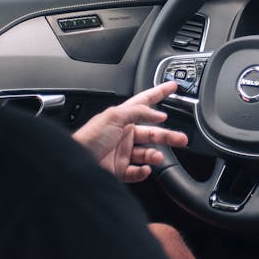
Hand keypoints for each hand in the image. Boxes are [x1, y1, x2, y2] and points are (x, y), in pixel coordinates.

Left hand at [73, 81, 188, 182]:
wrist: (76, 163)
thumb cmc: (89, 137)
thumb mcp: (114, 116)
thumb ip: (138, 112)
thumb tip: (158, 114)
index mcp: (122, 117)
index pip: (144, 101)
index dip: (159, 93)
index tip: (173, 87)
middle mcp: (124, 134)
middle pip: (152, 132)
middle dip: (168, 135)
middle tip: (181, 138)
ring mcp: (122, 152)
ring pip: (147, 153)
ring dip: (155, 156)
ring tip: (158, 158)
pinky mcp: (120, 170)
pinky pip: (137, 171)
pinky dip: (143, 172)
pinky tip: (143, 169)